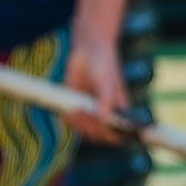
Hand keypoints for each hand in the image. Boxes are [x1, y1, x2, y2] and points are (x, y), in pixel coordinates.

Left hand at [64, 26, 136, 144]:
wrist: (88, 50)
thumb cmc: (104, 64)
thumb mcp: (107, 81)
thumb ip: (106, 100)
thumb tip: (102, 119)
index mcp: (119, 111)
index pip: (118, 132)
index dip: (112, 136)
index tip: (103, 129)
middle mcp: (105, 114)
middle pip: (100, 134)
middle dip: (91, 128)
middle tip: (83, 113)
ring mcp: (90, 112)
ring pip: (85, 130)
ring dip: (79, 125)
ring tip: (74, 112)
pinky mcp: (76, 107)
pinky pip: (73, 121)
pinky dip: (69, 121)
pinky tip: (66, 114)